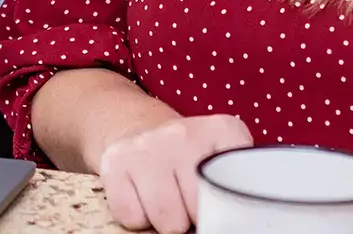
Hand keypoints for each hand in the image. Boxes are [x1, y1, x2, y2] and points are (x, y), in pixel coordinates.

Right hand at [93, 113, 252, 231]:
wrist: (140, 131)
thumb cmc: (189, 159)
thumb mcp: (222, 158)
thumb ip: (236, 182)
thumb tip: (232, 221)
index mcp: (222, 131)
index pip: (235, 189)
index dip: (226, 206)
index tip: (220, 204)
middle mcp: (183, 134)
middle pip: (199, 208)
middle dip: (195, 216)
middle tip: (190, 203)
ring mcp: (146, 146)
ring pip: (167, 219)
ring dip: (167, 221)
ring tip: (168, 201)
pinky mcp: (115, 161)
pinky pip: (131, 216)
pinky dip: (137, 217)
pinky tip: (143, 198)